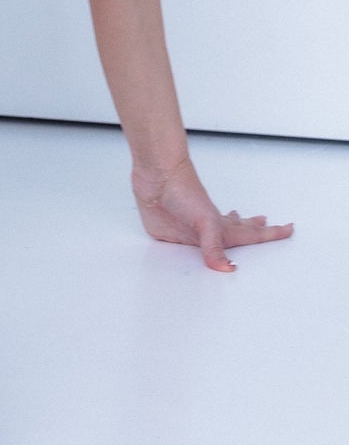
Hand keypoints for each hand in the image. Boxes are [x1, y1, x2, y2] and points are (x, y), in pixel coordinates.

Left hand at [132, 153, 293, 271]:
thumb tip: (226, 269)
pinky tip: (192, 241)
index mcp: (221, 227)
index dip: (271, 234)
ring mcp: (189, 229)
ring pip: (213, 237)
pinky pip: (183, 245)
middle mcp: (208, 228)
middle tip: (267, 225)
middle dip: (254, 230)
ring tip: (240, 225)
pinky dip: (193, 245)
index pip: (250, 234)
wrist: (156, 175)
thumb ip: (213, 246)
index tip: (288, 229)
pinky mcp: (169, 232)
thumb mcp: (204, 220)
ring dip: (227, 233)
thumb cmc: (182, 188)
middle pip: (236, 231)